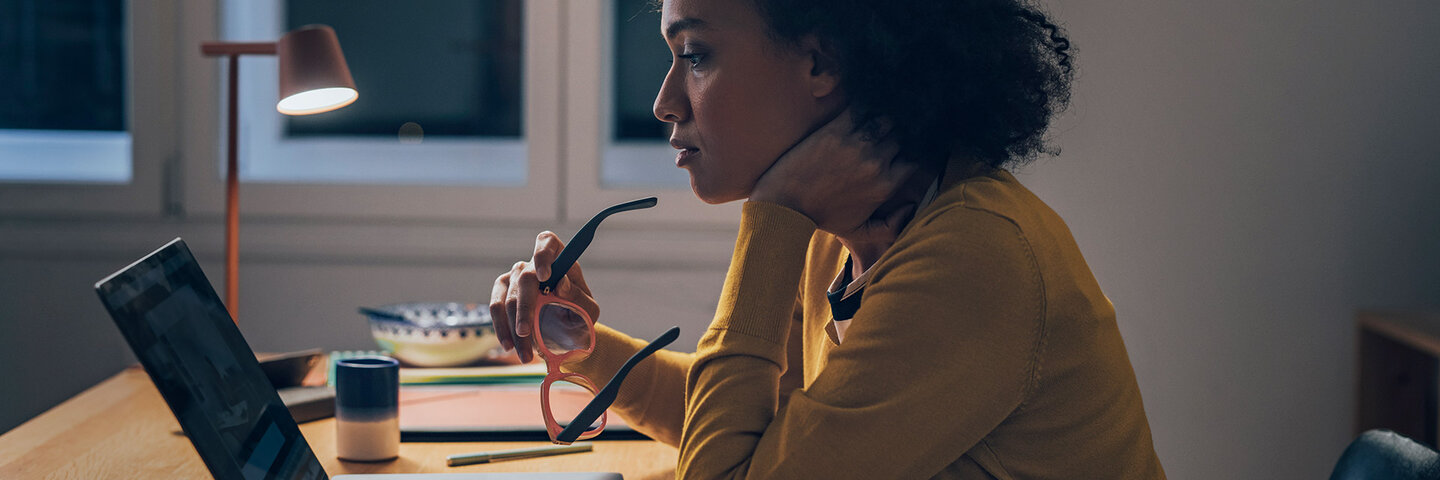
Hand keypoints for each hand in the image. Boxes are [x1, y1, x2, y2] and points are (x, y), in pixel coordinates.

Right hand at [489, 231, 600, 363]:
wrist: (566, 330)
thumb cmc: (579, 313)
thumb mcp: (589, 309)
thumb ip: (579, 297)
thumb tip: (562, 285)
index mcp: (558, 258)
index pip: (547, 243)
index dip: (543, 255)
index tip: (545, 276)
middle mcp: (532, 264)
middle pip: (524, 278)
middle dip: (524, 308)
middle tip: (526, 333)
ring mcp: (514, 277)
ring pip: (507, 297)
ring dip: (512, 327)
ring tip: (523, 353)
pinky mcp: (502, 292)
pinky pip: (495, 308)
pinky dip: (501, 329)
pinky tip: (509, 345)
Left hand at [749, 108, 918, 238]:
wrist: (785, 205)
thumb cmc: (821, 218)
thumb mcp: (858, 232)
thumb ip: (890, 227)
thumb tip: (911, 208)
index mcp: (885, 185)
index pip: (916, 159)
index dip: (916, 149)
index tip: (908, 144)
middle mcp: (876, 163)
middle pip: (903, 135)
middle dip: (903, 130)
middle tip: (896, 124)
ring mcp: (857, 144)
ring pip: (887, 118)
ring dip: (887, 114)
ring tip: (884, 111)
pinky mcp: (837, 129)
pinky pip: (862, 107)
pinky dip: (868, 101)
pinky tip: (868, 98)